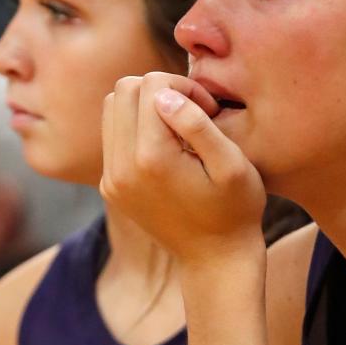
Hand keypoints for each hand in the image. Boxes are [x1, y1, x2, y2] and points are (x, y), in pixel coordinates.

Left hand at [101, 72, 266, 265]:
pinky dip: (136, 129)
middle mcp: (121, 168)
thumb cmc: (235, 211)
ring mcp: (111, 179)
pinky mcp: (110, 187)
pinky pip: (112, 136)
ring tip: (177, 128)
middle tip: (192, 113)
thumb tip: (163, 95)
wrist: (216, 259)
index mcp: (151, 158)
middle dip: (160, 91)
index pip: (151, 85)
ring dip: (144, 107)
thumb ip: (197, 124)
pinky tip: (166, 148)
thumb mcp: (232, 165)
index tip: (208, 110)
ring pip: (112, 108)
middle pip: (124, 90)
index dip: (184, 86)